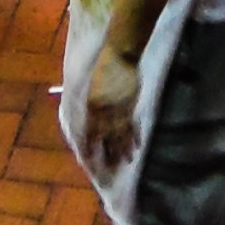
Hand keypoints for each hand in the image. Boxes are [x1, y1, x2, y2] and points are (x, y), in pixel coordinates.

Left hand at [84, 48, 143, 164]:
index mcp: (92, 107)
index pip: (89, 133)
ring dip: (123, 150)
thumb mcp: (92, 88)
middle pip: (105, 138)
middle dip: (107, 154)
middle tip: (109, 169)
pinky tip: (137, 147)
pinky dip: (135, 137)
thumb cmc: (103, 68)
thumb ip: (93, 106)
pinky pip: (133, 125)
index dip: (88, 147)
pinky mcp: (131, 105)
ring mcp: (120, 109)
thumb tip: (91, 121)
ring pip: (121, 135)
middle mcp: (105, 111)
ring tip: (126, 162)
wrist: (120, 55)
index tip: (87, 160)